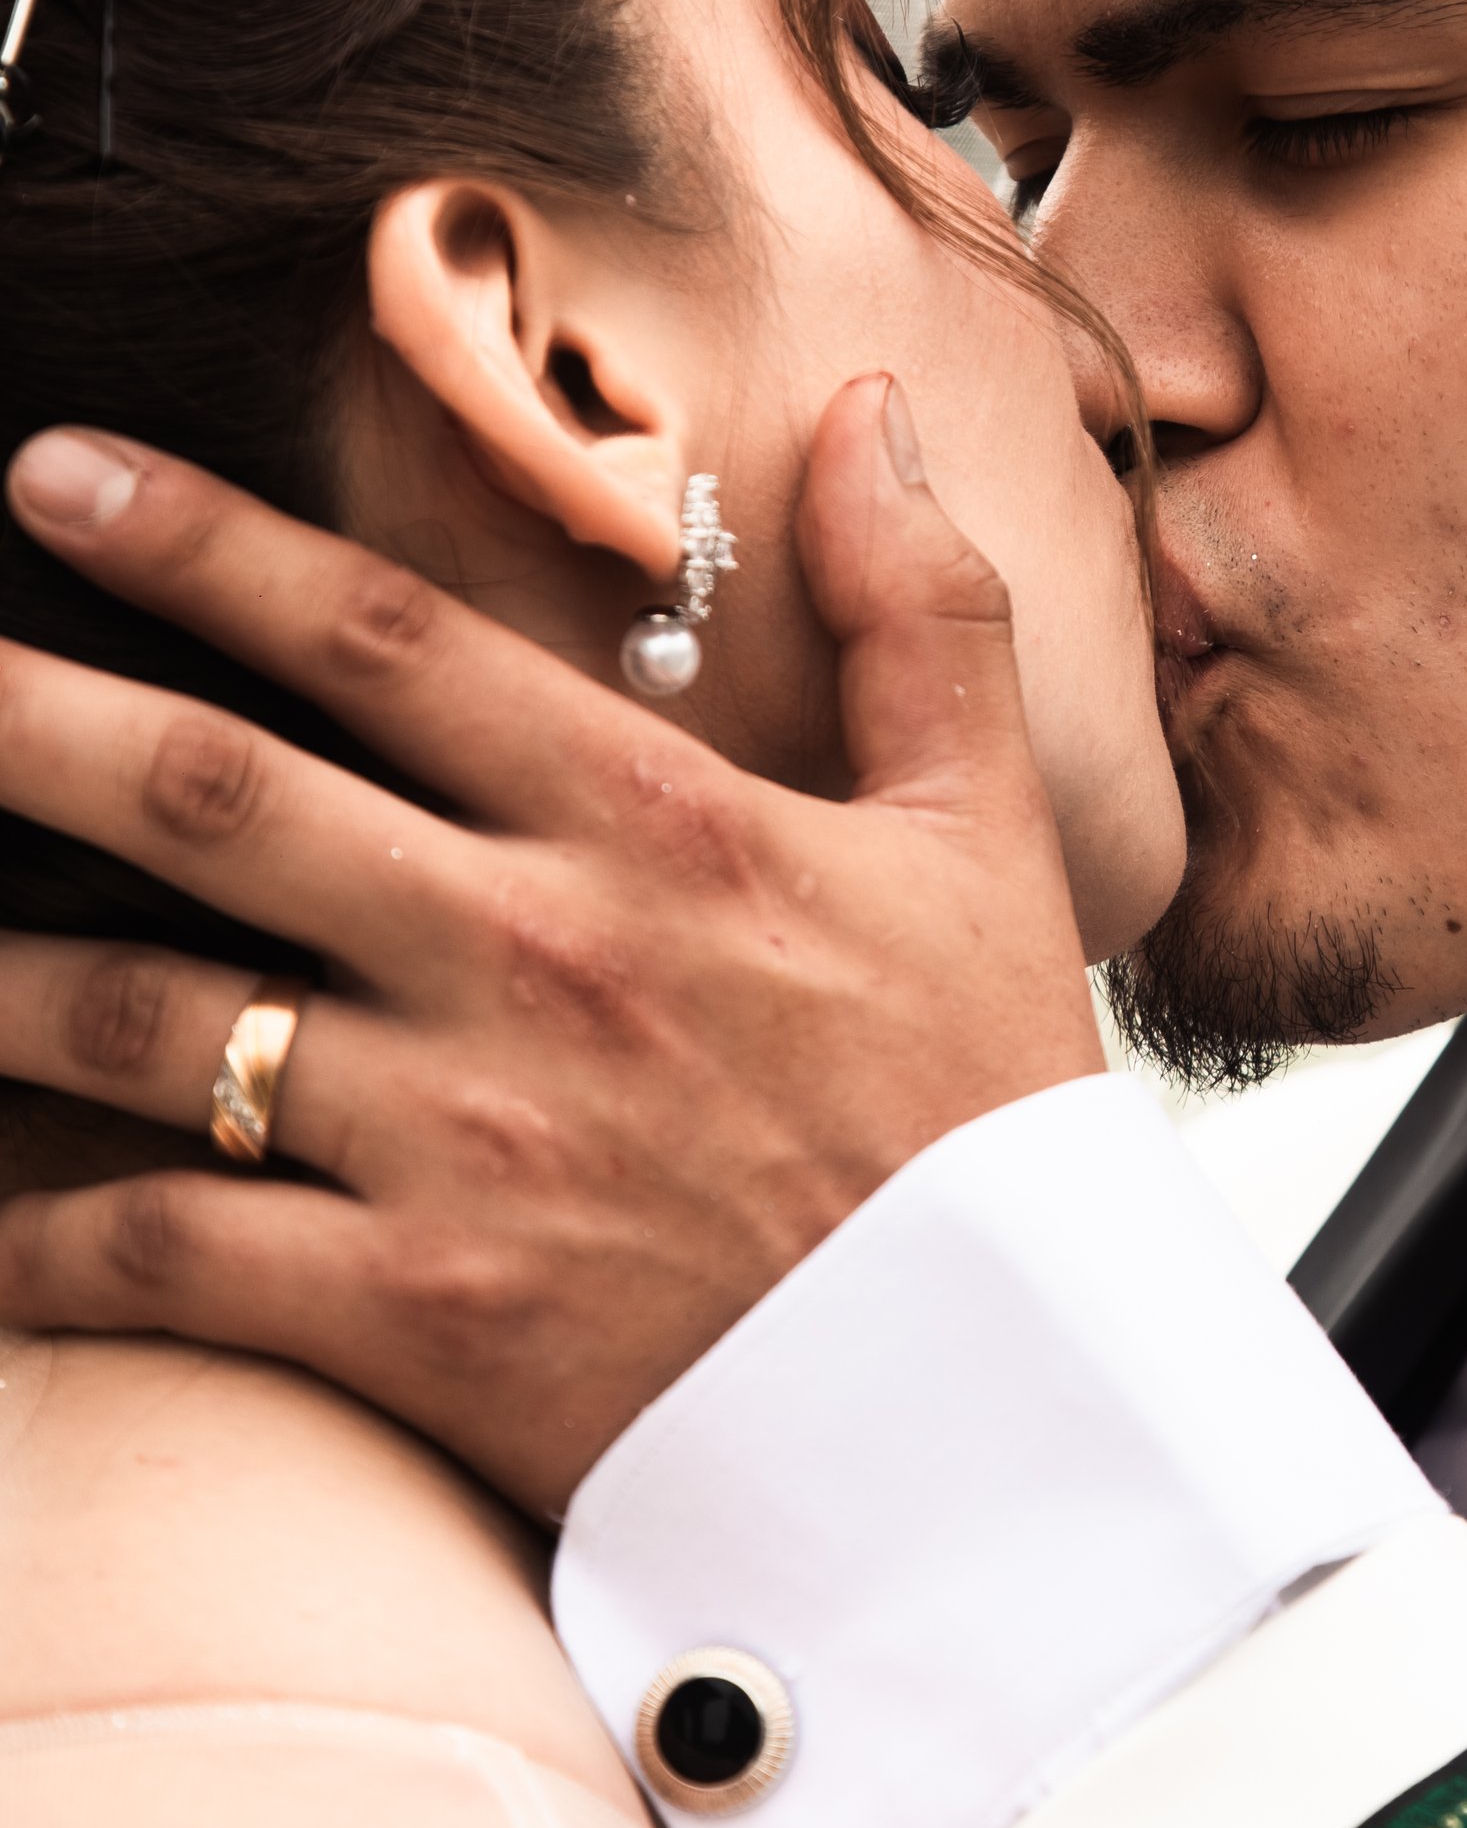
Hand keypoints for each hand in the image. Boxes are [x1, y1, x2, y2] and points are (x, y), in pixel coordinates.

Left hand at [0, 377, 1105, 1510]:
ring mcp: (461, 1138)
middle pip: (210, 795)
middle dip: (19, 713)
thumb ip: (924, 610)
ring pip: (144, 1017)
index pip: (386, 636)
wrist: (1006, 1419)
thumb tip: (866, 407)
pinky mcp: (416, 1317)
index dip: (199, 540)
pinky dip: (31, 1235)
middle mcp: (530, 953)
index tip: (53, 474)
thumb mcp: (990, 838)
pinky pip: (165, 1254)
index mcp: (658, 825)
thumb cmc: (990, 1121)